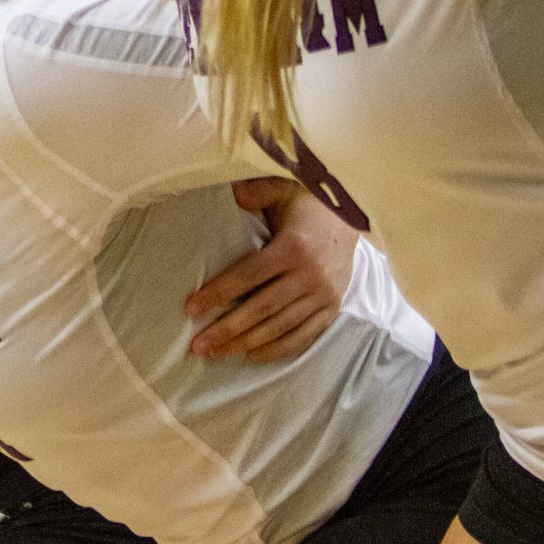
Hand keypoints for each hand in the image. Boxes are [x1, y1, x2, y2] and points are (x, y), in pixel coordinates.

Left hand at [184, 178, 352, 361]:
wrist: (353, 219)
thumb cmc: (307, 204)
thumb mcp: (282, 189)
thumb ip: (257, 192)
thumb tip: (233, 193)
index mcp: (294, 247)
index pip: (248, 275)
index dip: (218, 293)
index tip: (190, 308)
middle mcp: (311, 275)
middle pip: (261, 309)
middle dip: (226, 329)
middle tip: (197, 345)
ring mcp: (323, 296)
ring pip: (279, 327)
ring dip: (245, 344)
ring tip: (215, 354)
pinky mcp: (332, 309)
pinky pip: (302, 336)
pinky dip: (276, 349)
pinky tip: (250, 355)